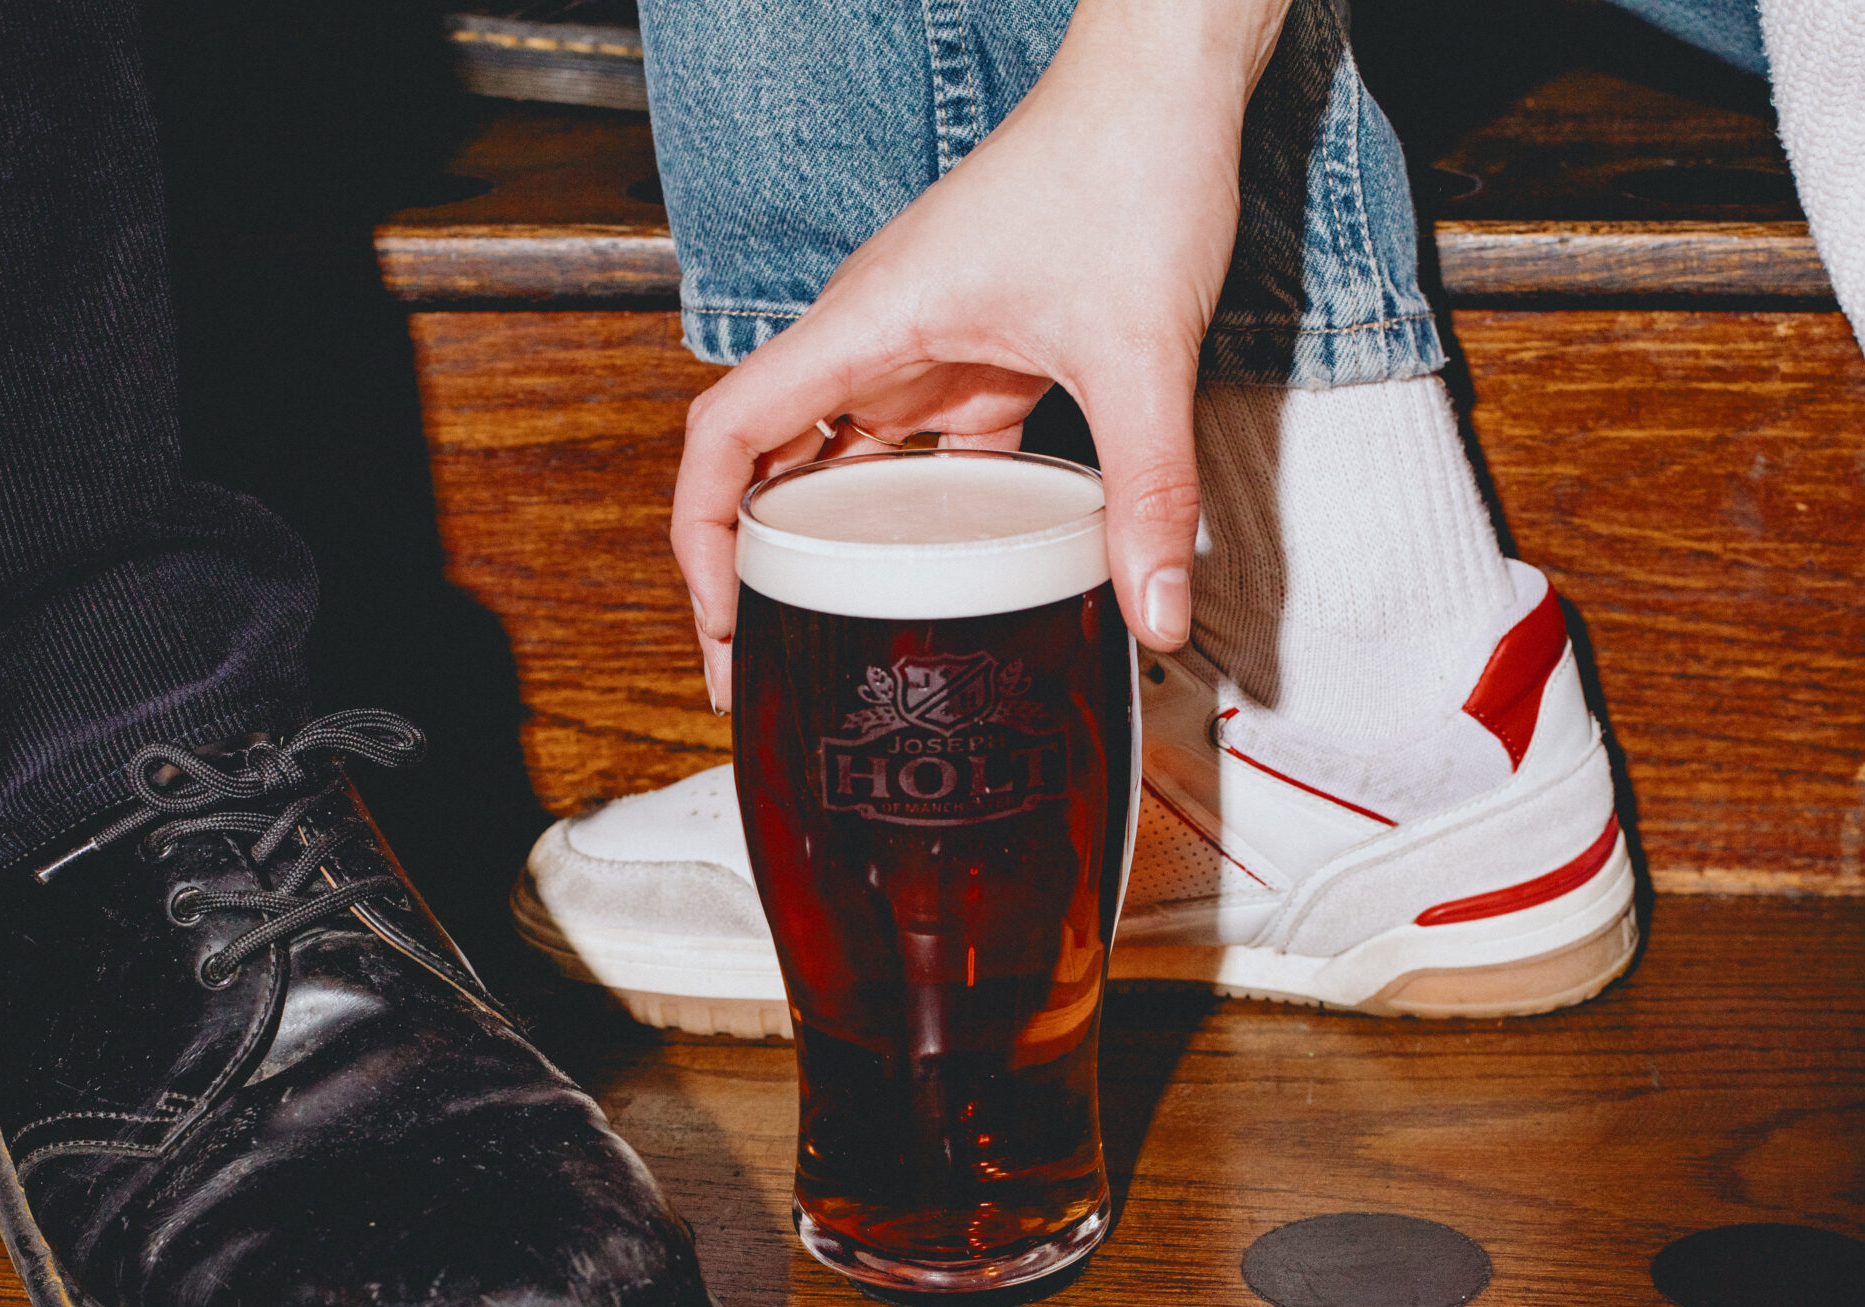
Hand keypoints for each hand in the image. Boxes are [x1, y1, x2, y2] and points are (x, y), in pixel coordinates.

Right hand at [670, 0, 1291, 709]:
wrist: (1163, 82)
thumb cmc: (1125, 168)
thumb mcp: (1137, 349)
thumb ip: (1148, 488)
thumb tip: (1155, 613)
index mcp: (865, 325)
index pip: (726, 436)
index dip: (701, 535)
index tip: (721, 619)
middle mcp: (872, 336)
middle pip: (766, 462)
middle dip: (748, 566)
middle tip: (760, 666)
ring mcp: (921, 344)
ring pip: (839, 459)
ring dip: (826, 545)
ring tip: (829, 638)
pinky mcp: (975, 352)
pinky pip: (922, 448)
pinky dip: (922, 513)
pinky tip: (951, 574)